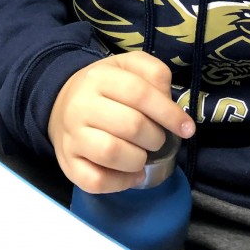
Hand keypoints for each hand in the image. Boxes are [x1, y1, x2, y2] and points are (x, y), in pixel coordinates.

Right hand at [48, 51, 194, 192]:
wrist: (62, 103)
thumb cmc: (106, 88)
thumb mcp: (128, 67)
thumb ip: (154, 73)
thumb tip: (169, 103)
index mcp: (99, 78)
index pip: (139, 93)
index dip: (168, 113)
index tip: (187, 128)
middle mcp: (81, 106)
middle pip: (130, 125)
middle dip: (155, 137)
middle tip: (157, 139)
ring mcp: (71, 137)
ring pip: (111, 153)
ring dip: (138, 159)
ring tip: (143, 155)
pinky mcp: (68, 164)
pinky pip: (95, 181)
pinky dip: (121, 182)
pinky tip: (132, 174)